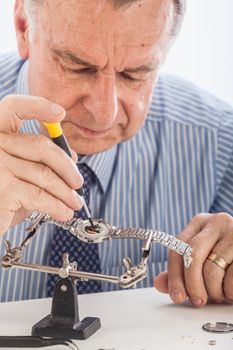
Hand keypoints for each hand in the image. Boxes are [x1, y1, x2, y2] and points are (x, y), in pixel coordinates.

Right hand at [0, 95, 82, 234]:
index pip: (13, 108)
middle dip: (67, 167)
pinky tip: (64, 212)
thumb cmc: (3, 196)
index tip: (59, 113)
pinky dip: (57, 205)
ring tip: (75, 202)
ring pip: (45, 174)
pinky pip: (40, 195)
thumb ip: (40, 160)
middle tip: (78, 182)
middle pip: (41, 146)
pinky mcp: (3, 189)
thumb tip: (70, 155)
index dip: (37, 106)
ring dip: (66, 192)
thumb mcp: (20, 174)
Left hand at [154, 213, 232, 306]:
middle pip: (193, 257)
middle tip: (197, 301)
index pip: (177, 248)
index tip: (177, 296)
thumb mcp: (202, 257)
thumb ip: (180, 270)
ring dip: (213, 290)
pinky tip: (230, 290)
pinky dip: (229, 292)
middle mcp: (216, 222)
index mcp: (200, 222)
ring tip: (219, 293)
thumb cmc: (226, 256)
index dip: (174, 276)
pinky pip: (231, 279)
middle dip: (192, 285)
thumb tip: (159, 283)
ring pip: (212, 270)